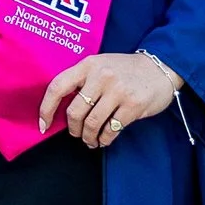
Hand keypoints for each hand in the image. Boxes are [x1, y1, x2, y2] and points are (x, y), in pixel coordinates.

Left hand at [39, 49, 180, 150]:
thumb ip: (83, 81)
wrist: (160, 67)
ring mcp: (118, 90)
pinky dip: (105, 139)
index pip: (58, 87)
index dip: (46, 109)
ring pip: (92, 123)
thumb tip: (62, 110)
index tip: (43, 125)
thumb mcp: (101, 65)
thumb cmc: (125, 69)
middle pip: (75, 112)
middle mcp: (101, 76)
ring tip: (91, 140)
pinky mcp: (133, 105)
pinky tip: (105, 139)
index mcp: (88, 65)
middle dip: (73, 129)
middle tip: (77, 134)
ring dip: (89, 137)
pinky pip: (111, 130)